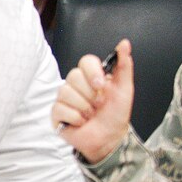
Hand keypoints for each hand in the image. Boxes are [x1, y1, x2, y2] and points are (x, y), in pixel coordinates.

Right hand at [52, 39, 132, 162]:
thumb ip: (124, 65)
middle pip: (73, 76)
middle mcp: (76, 85)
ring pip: (66, 93)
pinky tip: (81, 122)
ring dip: (84, 108)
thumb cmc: (116, 114)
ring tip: (90, 115)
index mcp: (91, 76)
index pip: (85, 61)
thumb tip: (124, 44)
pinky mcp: (56, 113)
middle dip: (90, 94)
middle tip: (98, 104)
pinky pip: (60, 108)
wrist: (110, 138)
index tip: (101, 85)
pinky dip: (75, 118)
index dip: (92, 72)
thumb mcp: (124, 89)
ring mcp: (64, 98)